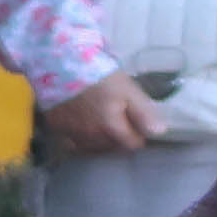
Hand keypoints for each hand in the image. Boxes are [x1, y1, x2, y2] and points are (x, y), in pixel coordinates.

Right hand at [45, 77, 170, 154]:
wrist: (60, 68)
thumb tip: (158, 132)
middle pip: (112, 148)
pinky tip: (82, 130)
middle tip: (120, 122)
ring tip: (103, 126)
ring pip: (93, 148)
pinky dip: (81, 140)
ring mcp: (72, 135)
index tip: (137, 124)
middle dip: (119, 138)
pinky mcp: (57, 129)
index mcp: (111, 128)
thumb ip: (143, 113)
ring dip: (101, 141)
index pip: (132, 144)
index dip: (138, 135)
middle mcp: (91, 137)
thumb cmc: (99, 77)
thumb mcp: (128, 90)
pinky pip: (72, 144)